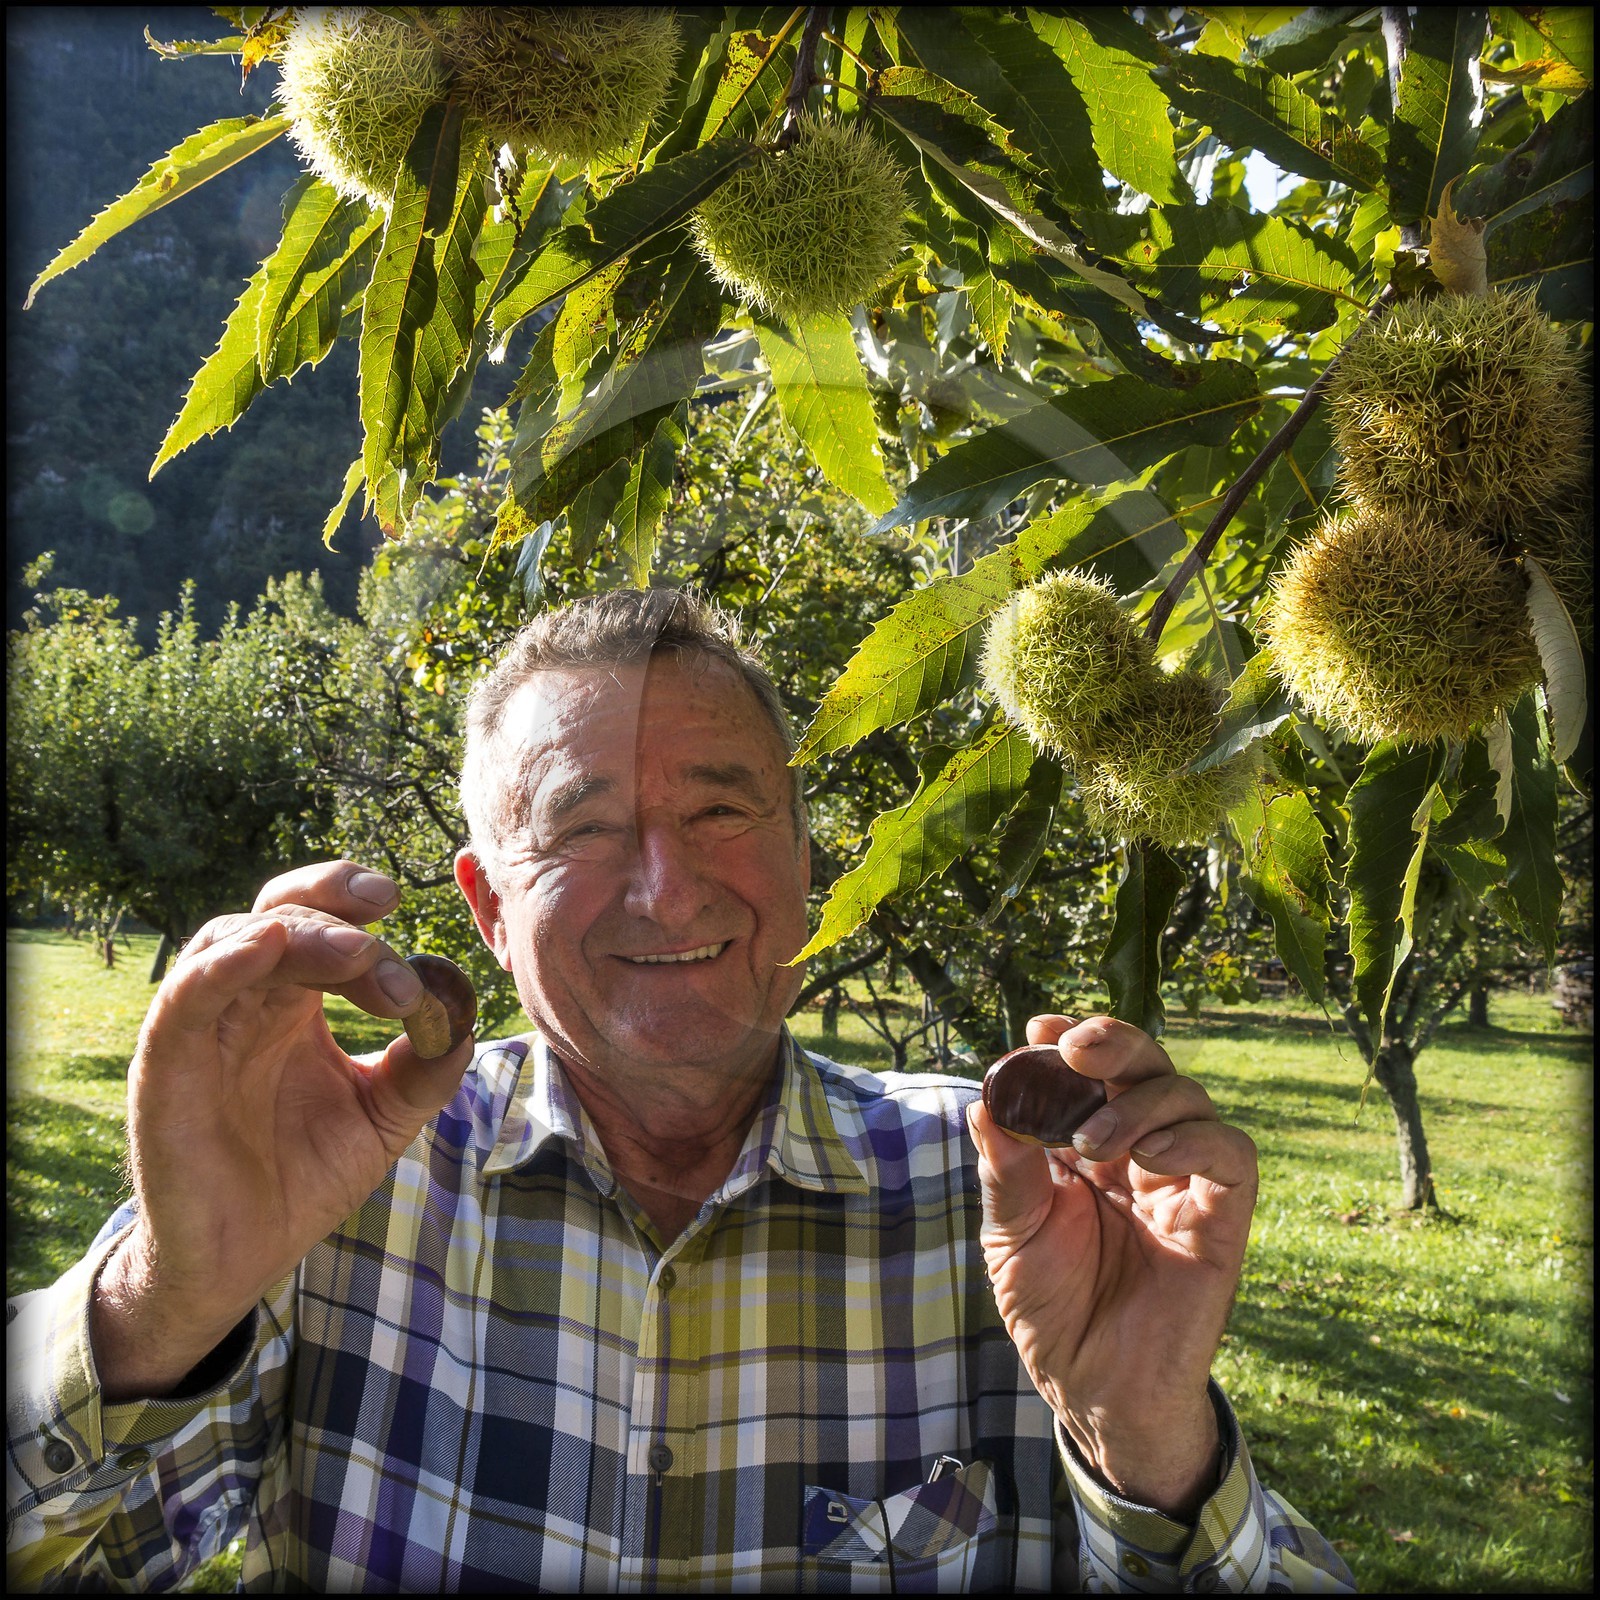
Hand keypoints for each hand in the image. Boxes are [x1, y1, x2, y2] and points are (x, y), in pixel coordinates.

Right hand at [93, 862, 474, 1398]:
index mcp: (295, 1005)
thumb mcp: (381, 1118)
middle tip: (387, 914)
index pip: (326, 929)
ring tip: (357, 948)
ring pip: (235, 941)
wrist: (242, 1259)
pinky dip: (222, 964)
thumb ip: (424, 1069)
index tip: (412, 945)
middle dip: (337, 908)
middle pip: (281, 914)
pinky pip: (186, 998)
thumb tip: (464, 1020)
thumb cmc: (302, 1179)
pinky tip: (265, 946)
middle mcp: (246, 1003)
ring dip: (300, 933)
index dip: (366, 921)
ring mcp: (203, 1028)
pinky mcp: (165, 1064)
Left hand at [966, 1014, 1256, 1518]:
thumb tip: (986, 1102)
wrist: (1092, 1389)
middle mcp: (1139, 1152)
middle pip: (1146, 1067)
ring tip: (1091, 1141)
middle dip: (1114, 1043)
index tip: (1041, 1029)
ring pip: (1188, 1097)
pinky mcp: (1221, 1218)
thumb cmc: (1052, 1311)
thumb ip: (1005, 1172)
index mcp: (1088, 1147)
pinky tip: (1148, 1155)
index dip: (1072, 1041)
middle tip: (1075, 1049)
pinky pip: (1232, 1155)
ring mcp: (1182, 1181)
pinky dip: (1194, 1139)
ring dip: (1138, 1101)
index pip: (1092, 1073)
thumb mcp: (1010, 1236)